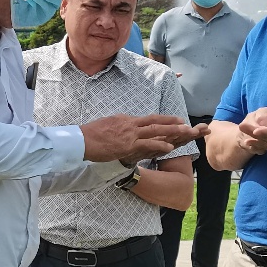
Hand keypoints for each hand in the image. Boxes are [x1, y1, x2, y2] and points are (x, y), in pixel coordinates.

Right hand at [80, 114, 206, 164]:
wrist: (81, 140)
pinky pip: (148, 144)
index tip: (171, 120)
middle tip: (183, 122)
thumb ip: (117, 126)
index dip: (160, 119)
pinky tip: (170, 147)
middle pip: (154, 121)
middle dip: (170, 122)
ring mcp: (130, 134)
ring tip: (185, 131)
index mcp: (124, 120)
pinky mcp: (128, 145)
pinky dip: (160, 145)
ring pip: (155, 131)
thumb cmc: (89, 135)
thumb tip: (121, 126)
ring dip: (171, 131)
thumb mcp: (106, 125)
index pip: (146, 119)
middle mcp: (129, 124)